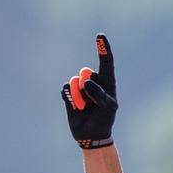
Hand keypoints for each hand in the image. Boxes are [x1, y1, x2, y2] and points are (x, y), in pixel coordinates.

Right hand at [60, 34, 117, 148]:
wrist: (92, 135)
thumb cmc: (104, 120)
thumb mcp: (107, 107)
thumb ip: (99, 93)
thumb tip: (85, 82)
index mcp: (107, 81)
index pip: (106, 61)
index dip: (103, 48)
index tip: (100, 36)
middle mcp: (93, 81)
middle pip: (85, 72)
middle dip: (86, 87)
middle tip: (91, 102)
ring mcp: (80, 87)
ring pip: (74, 81)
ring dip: (78, 96)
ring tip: (84, 107)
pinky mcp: (69, 94)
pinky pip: (65, 89)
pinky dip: (69, 99)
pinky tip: (76, 108)